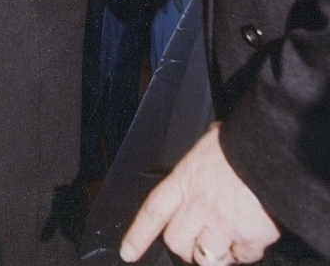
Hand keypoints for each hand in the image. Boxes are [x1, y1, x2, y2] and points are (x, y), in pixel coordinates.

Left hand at [120, 123, 279, 264]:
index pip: (152, 211)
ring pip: (206, 258)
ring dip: (214, 255)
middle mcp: (199, 204)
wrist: (271, 153)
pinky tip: (249, 236)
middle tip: (195, 244)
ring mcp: (222, 223)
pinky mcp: (248, 237)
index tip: (128, 252)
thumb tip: (204, 151)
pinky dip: (244, 253)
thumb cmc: (240, 145)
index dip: (138, 235)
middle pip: (176, 242)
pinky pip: (242, 257)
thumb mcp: (209, 145)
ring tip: (224, 244)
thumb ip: (200, 162)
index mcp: (185, 179)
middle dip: (184, 249)